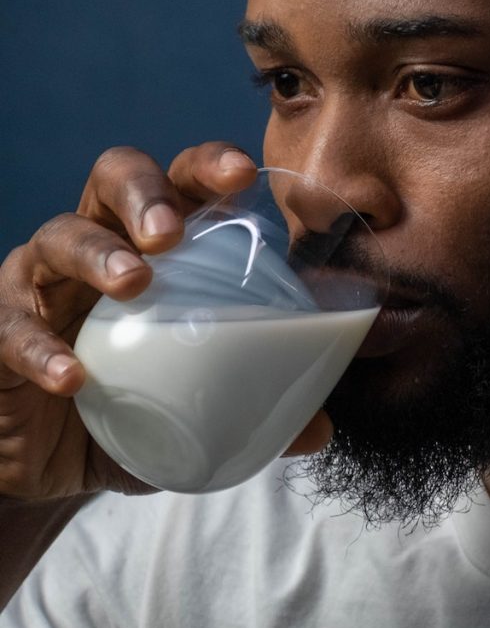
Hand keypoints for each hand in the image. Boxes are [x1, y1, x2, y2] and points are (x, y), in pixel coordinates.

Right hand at [0, 142, 335, 500]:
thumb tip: (320, 428)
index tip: (244, 175)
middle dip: (145, 192)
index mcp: (158, 243)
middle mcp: (100, 243)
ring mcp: (43, 281)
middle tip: (172, 232)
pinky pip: (12, 326)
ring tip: (134, 283)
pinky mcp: (0, 329)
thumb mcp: (199, 405)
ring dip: (98, 253)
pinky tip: (73, 377)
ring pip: (58, 235)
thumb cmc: (137, 404)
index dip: (209, 166)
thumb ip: (255, 405)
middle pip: (114, 178)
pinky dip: (42, 349)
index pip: (183, 180)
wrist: (53, 461)